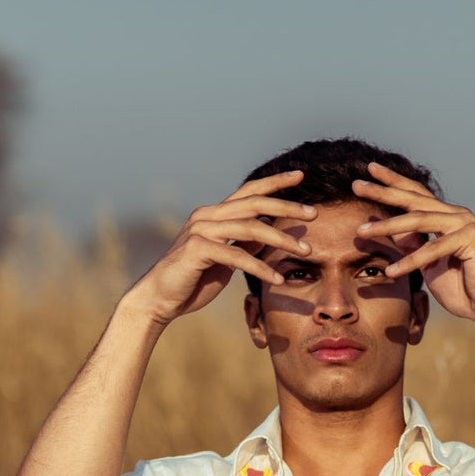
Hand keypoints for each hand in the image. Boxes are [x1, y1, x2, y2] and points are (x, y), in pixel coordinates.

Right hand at [125, 171, 316, 326]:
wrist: (160, 299)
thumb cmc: (193, 281)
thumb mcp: (225, 260)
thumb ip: (242, 244)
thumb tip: (266, 236)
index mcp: (215, 214)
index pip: (249, 192)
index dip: (275, 183)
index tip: (301, 176)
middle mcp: (207, 216)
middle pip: (254, 203)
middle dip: (287, 207)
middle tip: (315, 214)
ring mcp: (201, 230)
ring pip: (250, 227)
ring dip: (281, 240)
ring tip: (305, 252)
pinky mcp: (197, 249)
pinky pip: (236, 255)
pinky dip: (260, 268)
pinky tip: (278, 280)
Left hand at [352, 162, 474, 325]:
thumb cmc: (463, 288)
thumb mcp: (429, 265)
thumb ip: (414, 246)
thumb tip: (393, 232)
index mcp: (446, 217)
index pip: (415, 195)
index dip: (392, 183)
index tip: (367, 173)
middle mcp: (456, 215)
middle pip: (413, 199)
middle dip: (383, 192)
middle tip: (356, 184)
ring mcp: (465, 224)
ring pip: (419, 221)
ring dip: (387, 226)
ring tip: (361, 233)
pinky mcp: (471, 239)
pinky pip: (433, 249)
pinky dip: (411, 261)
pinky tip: (391, 272)